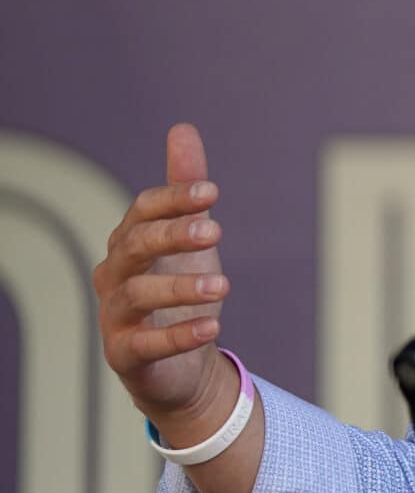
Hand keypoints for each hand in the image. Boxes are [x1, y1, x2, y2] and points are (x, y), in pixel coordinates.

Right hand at [95, 123, 234, 429]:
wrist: (180, 363)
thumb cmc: (180, 289)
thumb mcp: (190, 238)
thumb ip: (184, 190)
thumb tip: (182, 129)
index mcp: (129, 242)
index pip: (142, 211)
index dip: (173, 199)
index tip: (212, 192)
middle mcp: (114, 275)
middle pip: (135, 246)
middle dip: (173, 235)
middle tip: (217, 230)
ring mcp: (115, 316)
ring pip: (137, 294)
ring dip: (180, 287)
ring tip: (223, 285)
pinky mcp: (125, 354)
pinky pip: (147, 344)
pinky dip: (179, 334)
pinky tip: (213, 325)